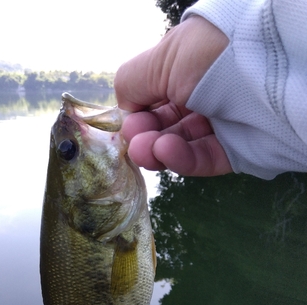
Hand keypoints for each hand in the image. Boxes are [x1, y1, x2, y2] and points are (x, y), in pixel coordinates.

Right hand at [115, 16, 232, 175]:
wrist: (269, 74)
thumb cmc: (211, 56)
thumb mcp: (162, 58)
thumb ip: (132, 81)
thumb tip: (123, 108)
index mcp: (186, 67)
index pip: (153, 97)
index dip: (136, 112)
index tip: (126, 124)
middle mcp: (201, 95)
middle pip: (163, 124)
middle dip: (143, 135)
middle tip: (134, 143)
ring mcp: (218, 124)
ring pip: (179, 144)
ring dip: (157, 149)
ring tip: (147, 150)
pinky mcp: (234, 151)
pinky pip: (202, 159)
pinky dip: (181, 159)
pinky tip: (166, 153)